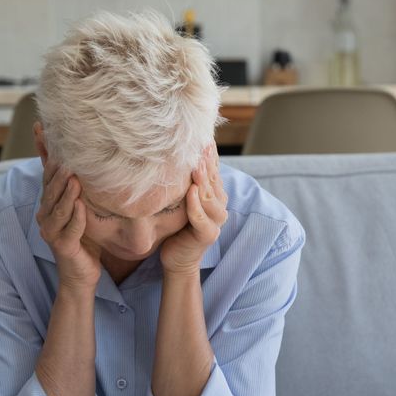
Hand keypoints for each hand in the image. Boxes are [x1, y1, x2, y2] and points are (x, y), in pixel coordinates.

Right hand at [37, 161, 101, 290]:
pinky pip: (70, 230)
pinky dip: (76, 218)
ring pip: (58, 210)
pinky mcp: (62, 247)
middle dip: (59, 175)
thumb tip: (80, 162)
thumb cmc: (82, 239)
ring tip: (75, 179)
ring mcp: (51, 233)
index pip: (48, 179)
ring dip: (66, 194)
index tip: (61, 144)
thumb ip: (76, 188)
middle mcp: (45, 218)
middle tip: (70, 159)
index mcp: (48, 206)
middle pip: (50, 192)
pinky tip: (82, 206)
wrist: (81, 274)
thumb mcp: (80, 209)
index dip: (52, 162)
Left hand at [160, 142, 227, 275]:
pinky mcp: (207, 235)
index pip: (213, 170)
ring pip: (210, 197)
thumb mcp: (181, 199)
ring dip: (203, 180)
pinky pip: (201, 217)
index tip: (202, 136)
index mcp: (214, 195)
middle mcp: (219, 206)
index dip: (209, 155)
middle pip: (213, 180)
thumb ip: (184, 181)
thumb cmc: (176, 227)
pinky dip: (196, 204)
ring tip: (196, 164)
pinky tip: (191, 192)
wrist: (176, 258)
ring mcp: (216, 221)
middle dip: (206, 162)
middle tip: (200, 144)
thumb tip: (175, 153)